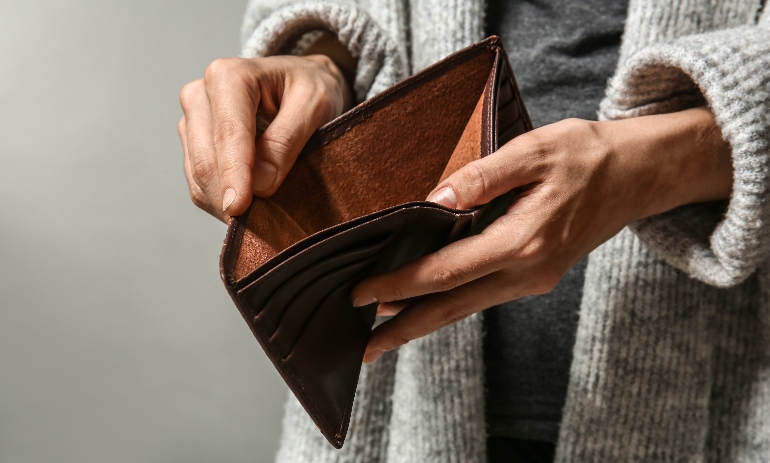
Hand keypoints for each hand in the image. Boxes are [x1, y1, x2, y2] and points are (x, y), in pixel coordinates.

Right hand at [178, 52, 352, 220]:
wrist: (303, 83)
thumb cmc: (311, 88)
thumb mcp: (315, 105)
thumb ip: (287, 140)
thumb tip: (260, 185)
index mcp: (228, 76)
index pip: (228, 135)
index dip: (234, 175)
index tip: (239, 208)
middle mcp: (201, 95)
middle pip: (205, 161)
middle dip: (230, 196)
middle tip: (262, 224)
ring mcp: (193, 121)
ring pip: (198, 178)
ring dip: (226, 202)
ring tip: (262, 213)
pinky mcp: (194, 145)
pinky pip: (200, 185)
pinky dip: (222, 201)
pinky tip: (249, 204)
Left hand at [350, 108, 732, 362]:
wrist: (637, 175)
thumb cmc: (587, 156)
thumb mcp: (534, 150)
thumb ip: (483, 176)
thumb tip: (436, 200)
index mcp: (522, 241)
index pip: (445, 272)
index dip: (400, 285)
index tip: (362, 293)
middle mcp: (527, 272)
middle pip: (452, 308)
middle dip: (404, 329)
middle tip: (364, 349)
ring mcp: (533, 279)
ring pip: (467, 308)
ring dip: (424, 322)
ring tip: (385, 335)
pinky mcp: (536, 275)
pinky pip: (483, 297)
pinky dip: (450, 305)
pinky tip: (429, 305)